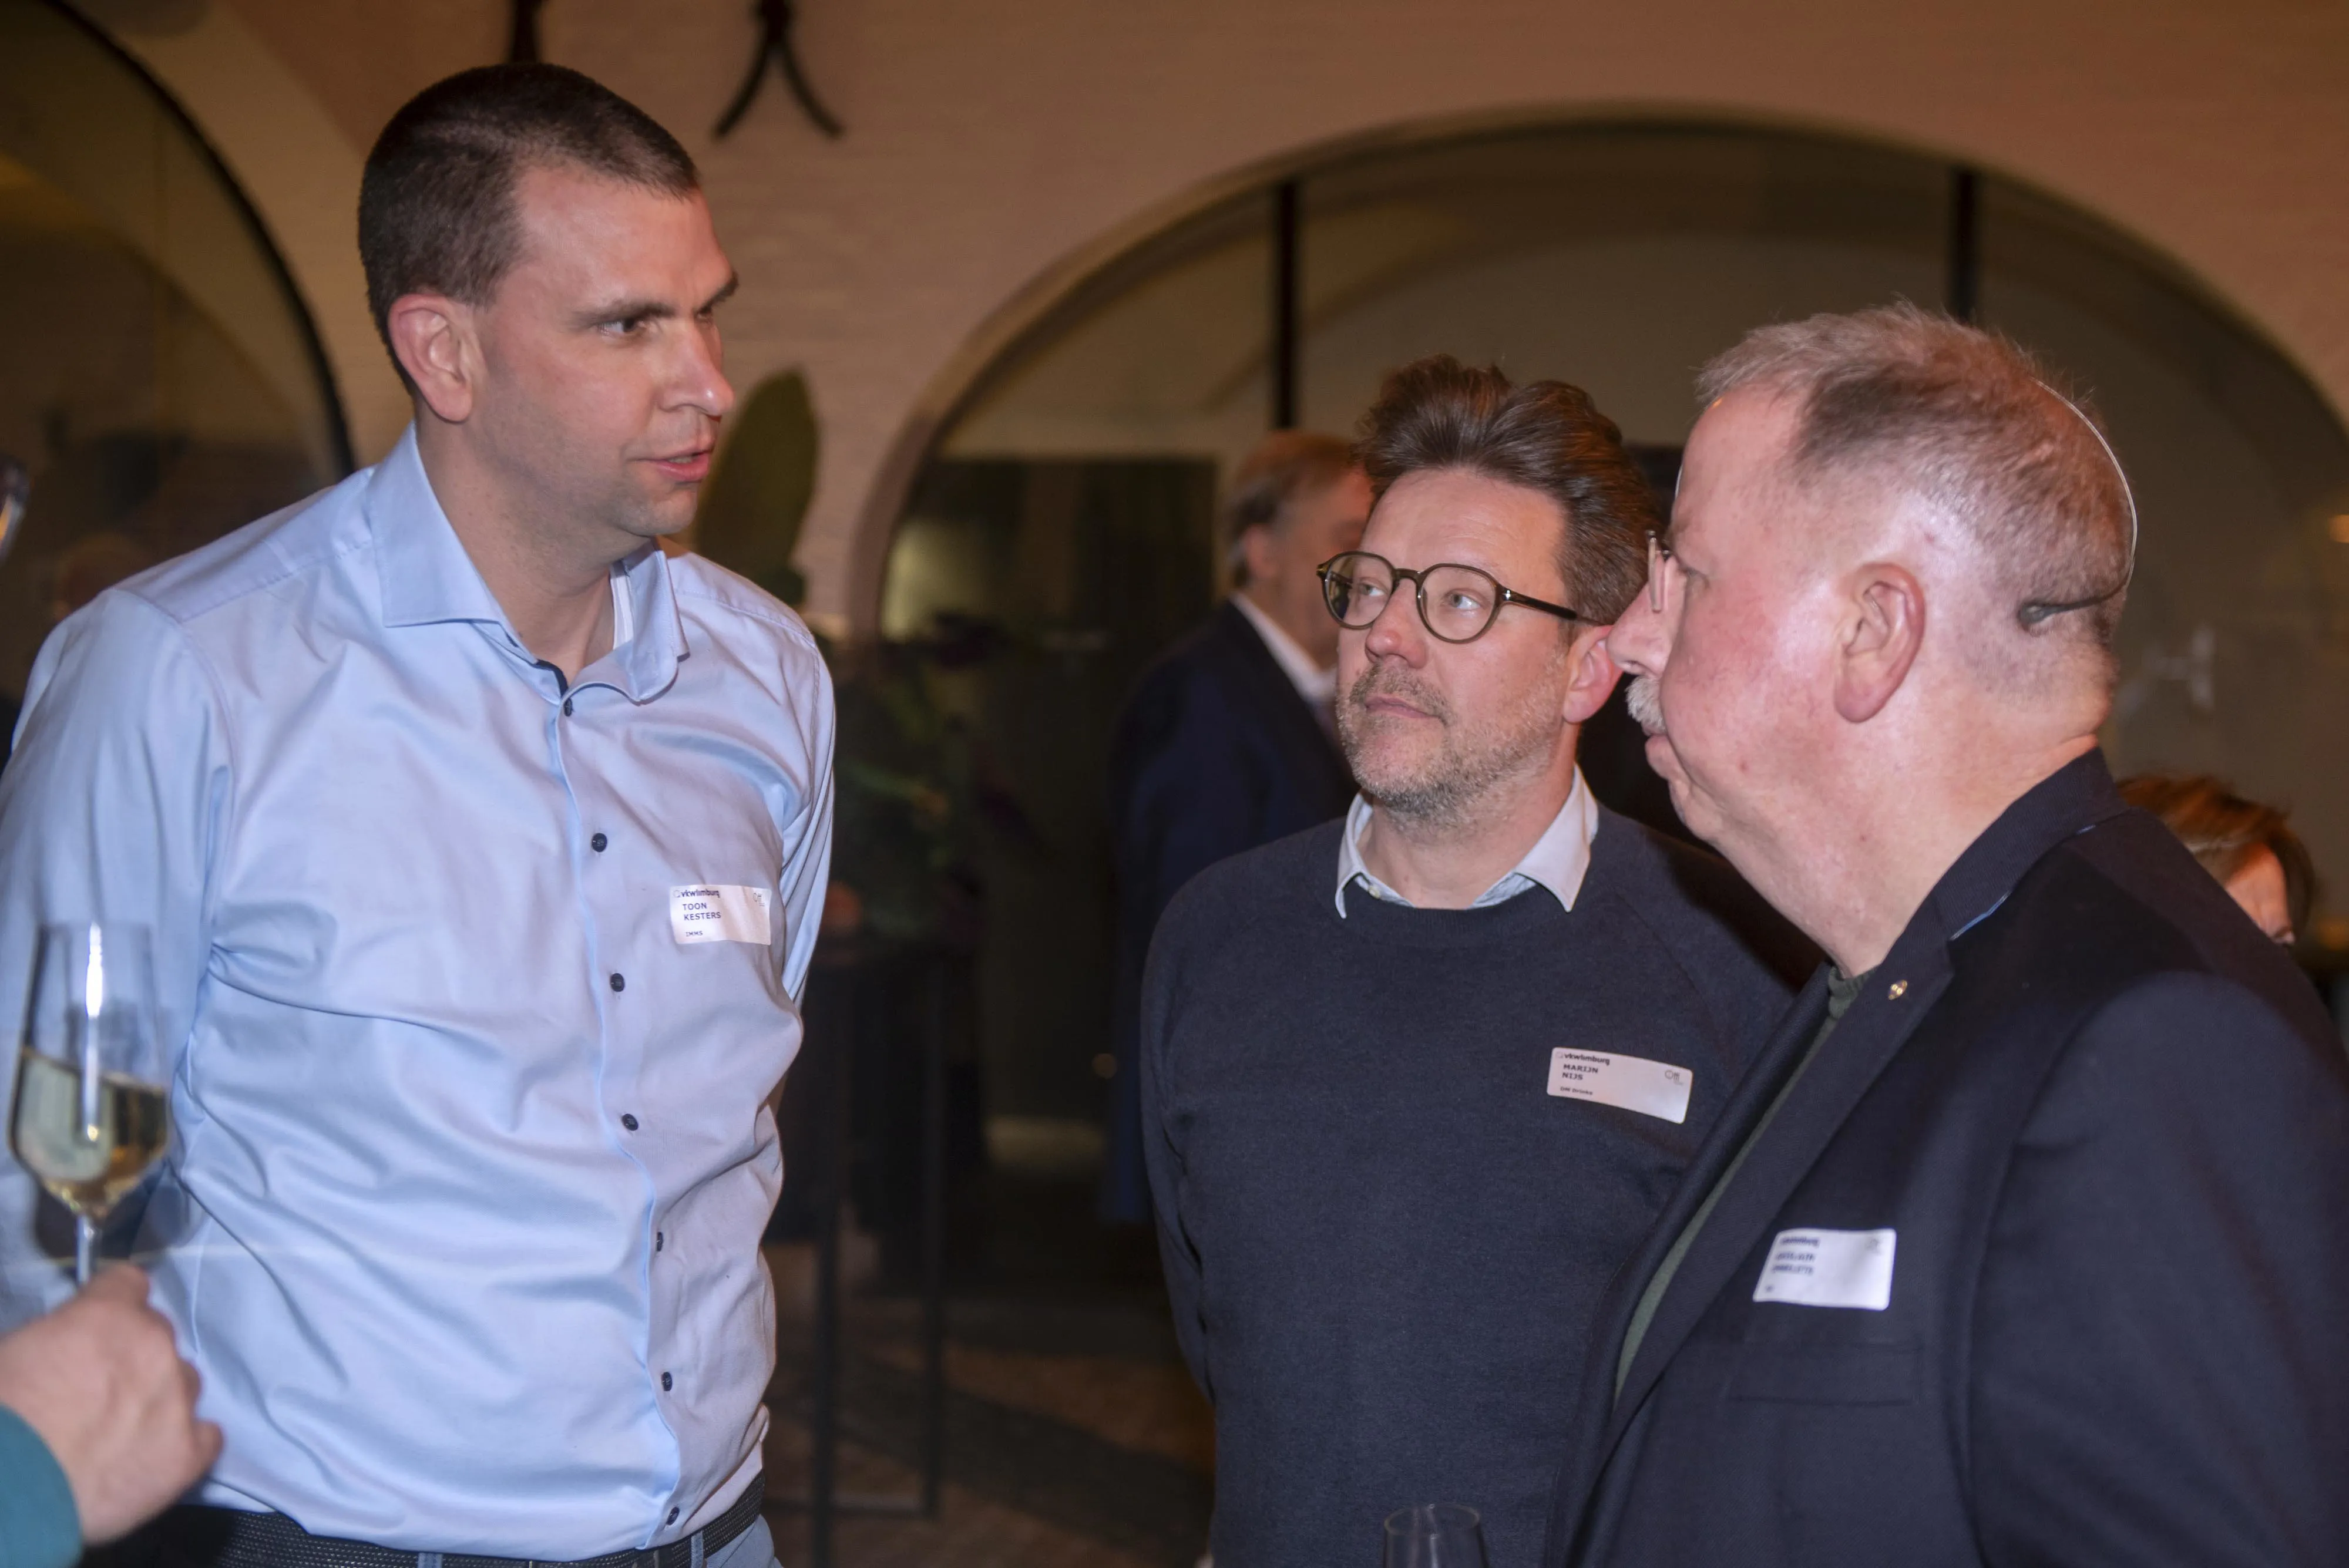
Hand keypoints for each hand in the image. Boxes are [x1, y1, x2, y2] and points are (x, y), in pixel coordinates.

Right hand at [0, 1265, 219, 1542]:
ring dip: (161, 1397)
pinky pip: (207, 1438)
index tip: (98, 1324)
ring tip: (124, 1429)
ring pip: (185, 1383)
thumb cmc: (4, 1415)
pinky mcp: (188, 1452)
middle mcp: (155, 1348)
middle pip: (159, 1336)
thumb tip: (67, 1343)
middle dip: (134, 1355)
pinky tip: (157, 1456)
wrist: (11, 1487)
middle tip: (100, 1388)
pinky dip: (185, 1443)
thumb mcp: (14, 1351)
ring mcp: (178, 1399)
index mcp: (108, 1315)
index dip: (112, 1303)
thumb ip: (59, 1335)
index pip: (129, 1284)